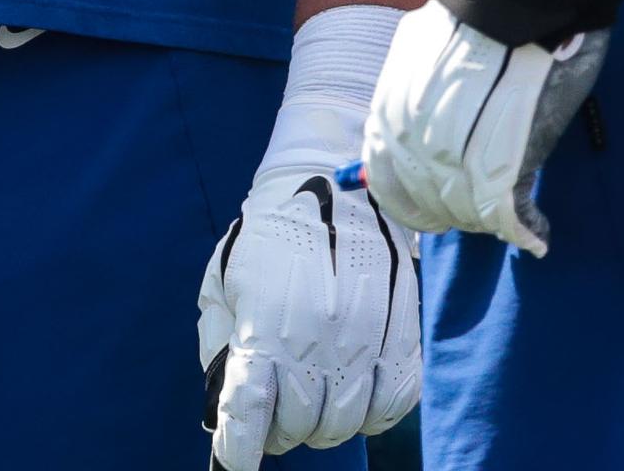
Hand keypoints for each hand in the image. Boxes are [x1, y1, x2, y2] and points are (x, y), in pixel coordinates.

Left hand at [200, 155, 418, 462]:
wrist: (335, 180)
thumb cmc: (268, 234)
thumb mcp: (223, 278)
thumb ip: (219, 340)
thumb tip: (223, 403)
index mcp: (265, 322)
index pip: (250, 410)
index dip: (240, 449)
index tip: (237, 464)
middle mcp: (317, 337)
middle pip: (299, 425)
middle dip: (280, 430)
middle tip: (274, 415)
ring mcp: (365, 339)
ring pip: (345, 422)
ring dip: (322, 422)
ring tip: (310, 398)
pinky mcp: (404, 336)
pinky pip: (391, 404)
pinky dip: (370, 413)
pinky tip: (351, 390)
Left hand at [361, 3, 606, 256]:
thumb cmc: (476, 17)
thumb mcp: (422, 52)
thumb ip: (410, 93)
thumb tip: (399, 131)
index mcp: (390, 112)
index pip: (388, 178)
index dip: (409, 196)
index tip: (430, 205)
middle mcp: (414, 140)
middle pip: (428, 199)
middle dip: (452, 211)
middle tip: (478, 213)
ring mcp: (457, 156)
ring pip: (467, 209)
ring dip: (488, 218)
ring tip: (510, 217)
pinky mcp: (507, 164)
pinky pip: (507, 215)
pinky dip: (525, 228)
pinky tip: (536, 235)